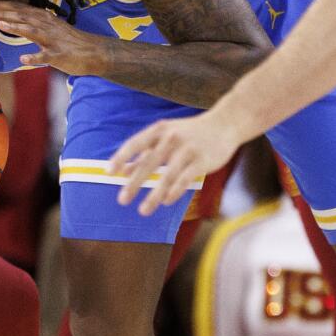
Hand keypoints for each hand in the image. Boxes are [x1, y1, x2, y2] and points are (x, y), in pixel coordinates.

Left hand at [0, 1, 104, 74]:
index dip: (2, 6)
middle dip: (3, 13)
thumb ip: (33, 23)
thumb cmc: (71, 42)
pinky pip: (46, 57)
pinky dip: (35, 57)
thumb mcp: (51, 28)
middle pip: (23, 17)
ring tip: (0, 24)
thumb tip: (13, 20)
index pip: (20, 9)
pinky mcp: (60, 55)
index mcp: (44, 19)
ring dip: (17, 28)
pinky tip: (23, 59)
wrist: (96, 53)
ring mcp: (54, 40)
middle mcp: (48, 26)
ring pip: (34, 32)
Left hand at [107, 107, 245, 215]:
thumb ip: (145, 153)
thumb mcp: (166, 137)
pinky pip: (185, 179)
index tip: (109, 173)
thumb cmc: (190, 133)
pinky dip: (174, 192)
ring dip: (154, 195)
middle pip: (149, 163)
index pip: (135, 143)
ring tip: (143, 211)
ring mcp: (188, 149)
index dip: (121, 158)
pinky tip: (166, 202)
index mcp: (160, 130)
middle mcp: (172, 138)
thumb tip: (123, 172)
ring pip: (167, 176)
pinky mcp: (202, 160)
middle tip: (122, 200)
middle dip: (134, 183)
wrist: (225, 123)